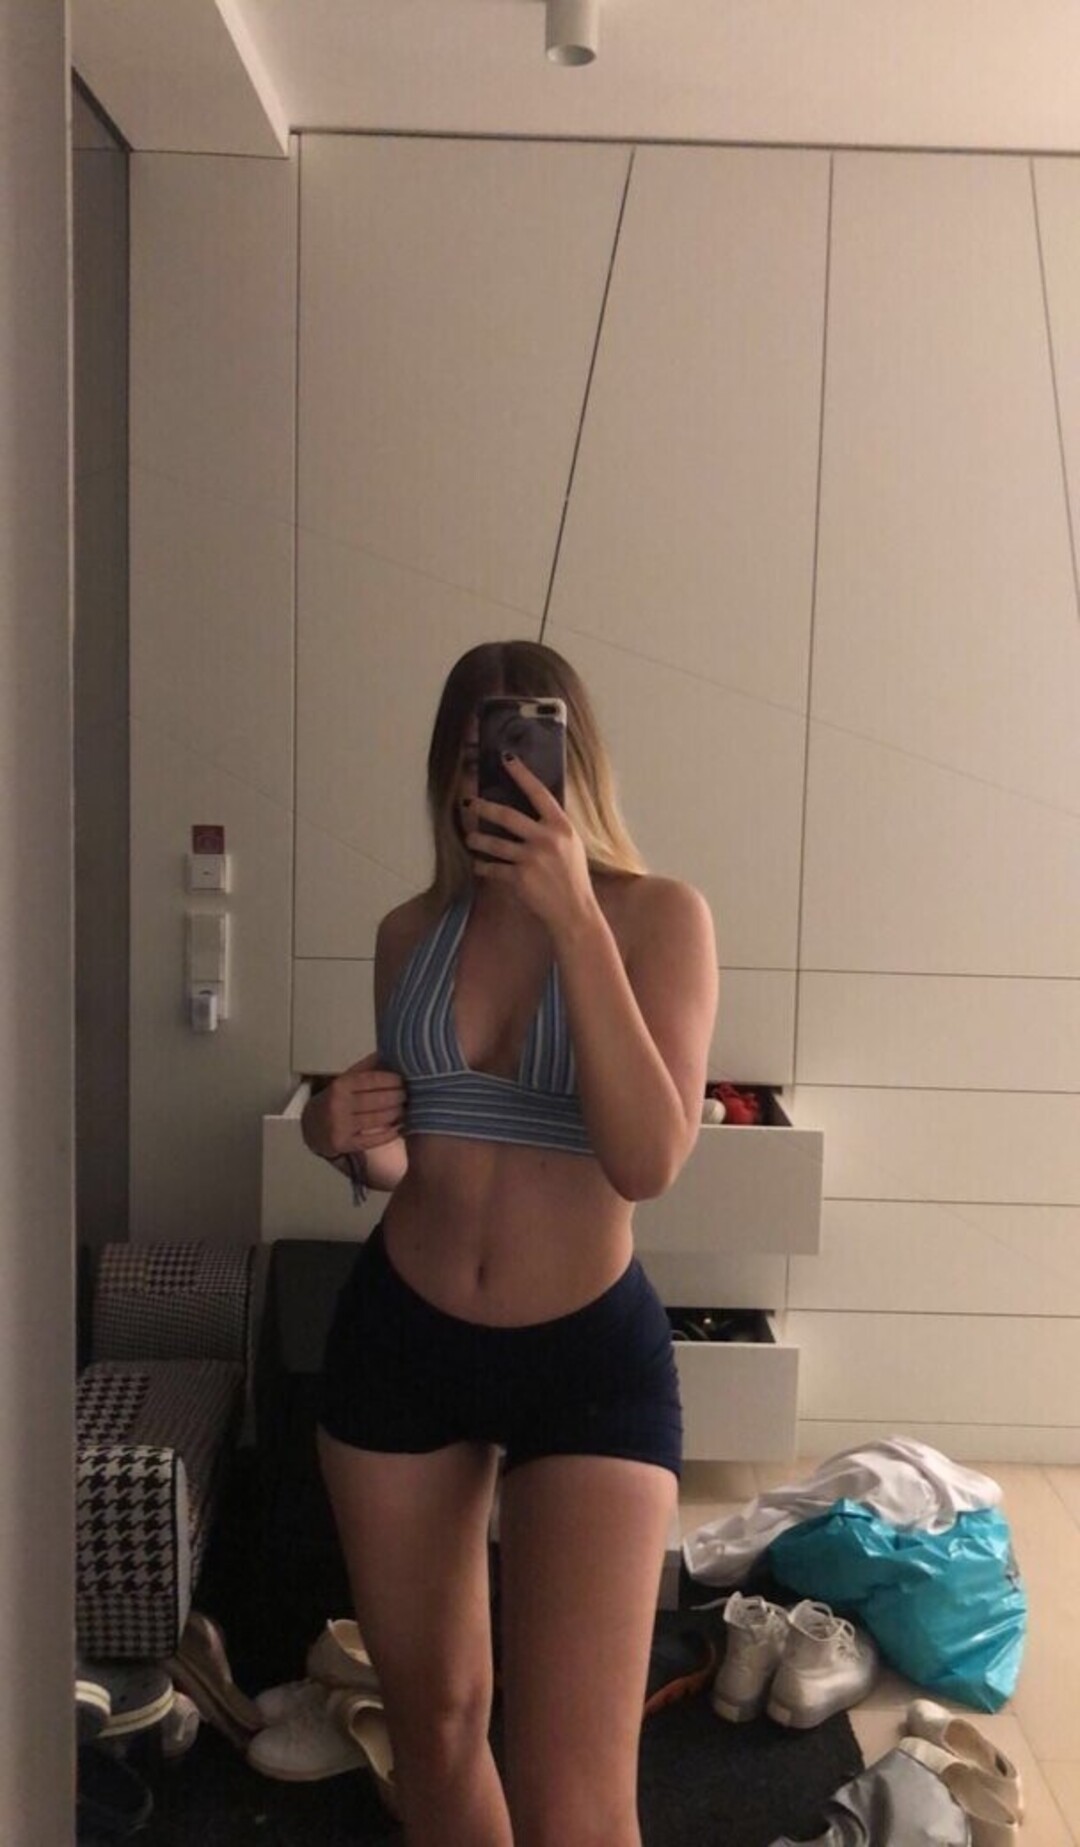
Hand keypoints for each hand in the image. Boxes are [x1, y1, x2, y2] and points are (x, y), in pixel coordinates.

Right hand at [301, 1053, 405, 1159]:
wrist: (311, 1125)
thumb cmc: (335, 1099)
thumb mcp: (346, 1079)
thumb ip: (367, 1067)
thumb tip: (391, 1051)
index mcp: (340, 1085)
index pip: (372, 1080)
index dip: (392, 1080)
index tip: (404, 1080)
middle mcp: (338, 1105)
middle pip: (377, 1101)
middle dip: (397, 1097)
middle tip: (409, 1095)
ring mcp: (340, 1126)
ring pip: (377, 1120)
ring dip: (396, 1114)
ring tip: (406, 1109)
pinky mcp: (343, 1144)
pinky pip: (372, 1140)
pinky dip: (389, 1133)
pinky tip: (400, 1127)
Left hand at [463, 754, 596, 936]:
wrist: (574, 910)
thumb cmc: (573, 877)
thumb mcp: (571, 845)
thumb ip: (552, 827)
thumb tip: (532, 809)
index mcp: (562, 826)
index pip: (539, 793)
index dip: (521, 774)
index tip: (506, 758)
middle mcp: (547, 839)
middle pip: (507, 816)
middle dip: (484, 807)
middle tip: (469, 803)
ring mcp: (532, 858)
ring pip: (494, 843)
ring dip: (477, 840)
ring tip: (470, 838)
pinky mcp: (520, 878)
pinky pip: (493, 868)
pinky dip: (483, 867)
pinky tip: (478, 865)